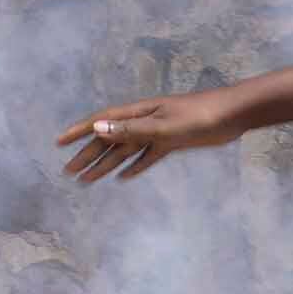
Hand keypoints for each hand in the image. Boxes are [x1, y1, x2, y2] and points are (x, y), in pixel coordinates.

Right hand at [56, 89, 250, 182]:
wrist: (233, 114)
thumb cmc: (200, 116)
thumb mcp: (164, 125)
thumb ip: (132, 129)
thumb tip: (97, 129)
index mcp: (138, 113)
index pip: (101, 121)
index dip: (79, 132)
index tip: (59, 143)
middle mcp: (144, 121)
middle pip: (109, 140)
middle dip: (87, 156)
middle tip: (68, 173)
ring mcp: (157, 132)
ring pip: (125, 151)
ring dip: (106, 165)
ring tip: (87, 181)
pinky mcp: (172, 143)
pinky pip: (146, 157)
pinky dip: (133, 167)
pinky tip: (123, 178)